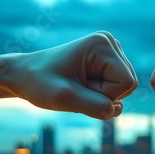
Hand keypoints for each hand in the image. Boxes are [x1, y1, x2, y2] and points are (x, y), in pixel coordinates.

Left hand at [14, 31, 137, 119]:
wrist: (26, 76)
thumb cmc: (40, 83)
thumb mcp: (64, 98)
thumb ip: (93, 106)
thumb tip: (115, 111)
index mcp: (102, 44)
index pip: (126, 82)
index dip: (105, 94)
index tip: (79, 87)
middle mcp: (110, 43)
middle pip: (128, 85)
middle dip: (104, 95)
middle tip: (77, 88)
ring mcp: (110, 51)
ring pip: (124, 88)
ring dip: (101, 95)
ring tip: (78, 86)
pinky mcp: (108, 61)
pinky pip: (117, 88)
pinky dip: (100, 94)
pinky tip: (83, 86)